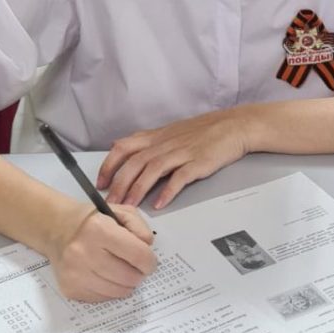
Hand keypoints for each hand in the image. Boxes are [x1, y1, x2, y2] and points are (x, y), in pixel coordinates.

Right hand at [46, 203, 156, 301]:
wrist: (56, 229)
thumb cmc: (93, 220)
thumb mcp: (119, 212)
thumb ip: (139, 227)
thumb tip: (148, 248)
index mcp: (99, 229)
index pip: (137, 255)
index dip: (150, 261)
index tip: (149, 262)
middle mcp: (84, 252)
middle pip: (129, 277)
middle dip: (139, 273)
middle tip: (136, 267)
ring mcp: (75, 273)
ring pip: (118, 291)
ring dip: (126, 284)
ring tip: (121, 271)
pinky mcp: (69, 289)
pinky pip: (103, 298)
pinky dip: (110, 290)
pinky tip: (106, 277)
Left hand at [97, 108, 251, 209]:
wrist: (233, 125)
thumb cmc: (203, 131)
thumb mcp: (170, 132)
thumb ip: (147, 142)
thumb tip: (121, 148)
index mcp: (156, 137)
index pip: (124, 148)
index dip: (109, 165)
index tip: (100, 183)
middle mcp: (165, 144)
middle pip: (135, 162)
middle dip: (119, 184)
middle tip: (110, 203)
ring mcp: (182, 152)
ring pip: (153, 170)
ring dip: (138, 189)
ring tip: (129, 206)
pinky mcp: (198, 162)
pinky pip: (180, 177)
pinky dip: (168, 190)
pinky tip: (160, 203)